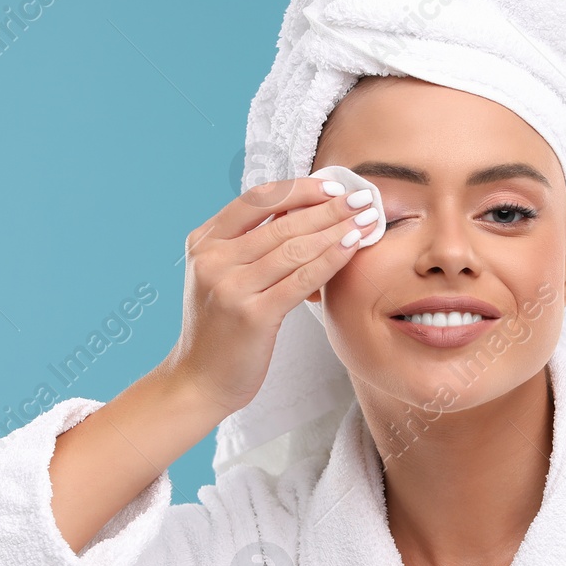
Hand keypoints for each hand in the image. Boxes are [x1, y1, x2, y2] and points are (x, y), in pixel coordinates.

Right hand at [163, 174, 380, 413]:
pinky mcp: (252, 315)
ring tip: (366, 220)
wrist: (199, 379)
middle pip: (281, 222)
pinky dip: (331, 259)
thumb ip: (251, 245)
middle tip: (362, 198)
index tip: (333, 186)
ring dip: (336, 229)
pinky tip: (352, 246)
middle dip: (328, 207)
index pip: (257, 199)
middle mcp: (212, 259)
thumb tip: (304, 212)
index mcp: (203, 241)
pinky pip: (301, 279)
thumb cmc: (221, 328)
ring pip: (294, 248)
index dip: (299, 189)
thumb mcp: (223, 276)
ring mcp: (230, 287)